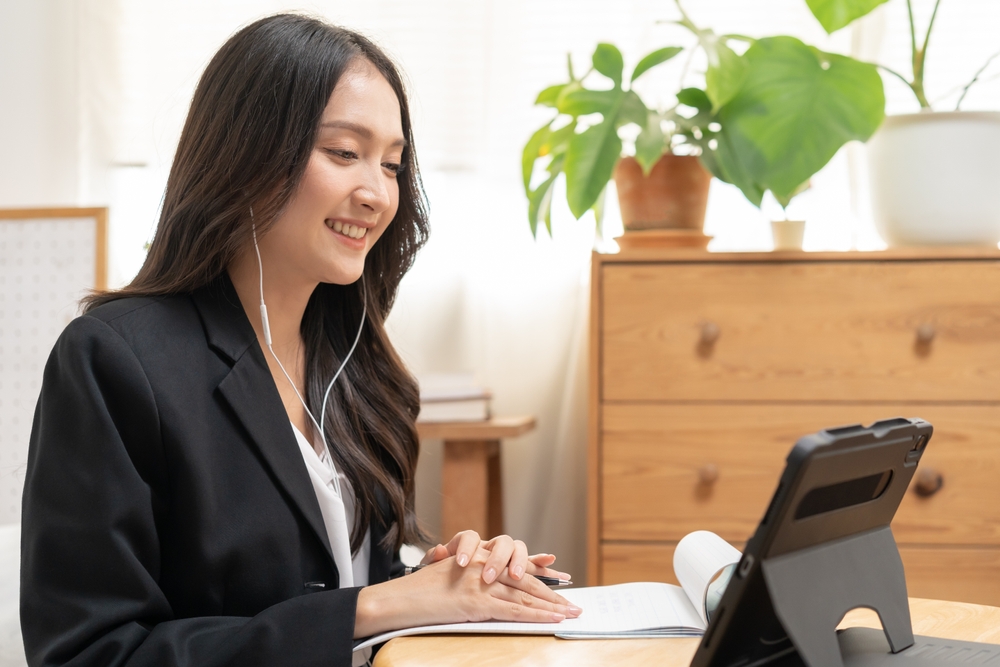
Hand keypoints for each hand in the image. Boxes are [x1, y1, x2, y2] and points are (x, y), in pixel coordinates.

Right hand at [355, 548, 581, 638]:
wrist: (396, 599)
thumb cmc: (415, 592)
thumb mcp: (445, 575)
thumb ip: (467, 575)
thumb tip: (485, 583)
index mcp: (475, 557)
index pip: (511, 560)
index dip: (537, 567)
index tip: (557, 572)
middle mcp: (480, 564)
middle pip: (523, 576)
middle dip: (550, 591)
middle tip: (572, 602)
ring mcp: (479, 582)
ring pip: (522, 593)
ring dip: (550, 605)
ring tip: (570, 612)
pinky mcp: (476, 602)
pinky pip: (511, 610)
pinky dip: (534, 615)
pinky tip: (550, 620)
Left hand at [421, 530, 570, 582]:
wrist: (450, 583)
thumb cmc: (444, 576)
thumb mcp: (432, 570)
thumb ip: (434, 559)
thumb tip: (440, 549)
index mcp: (470, 545)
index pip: (469, 537)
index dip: (467, 548)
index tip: (463, 564)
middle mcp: (490, 547)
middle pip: (500, 543)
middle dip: (498, 560)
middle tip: (490, 576)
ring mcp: (506, 556)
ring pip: (518, 550)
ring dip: (521, 562)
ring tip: (518, 576)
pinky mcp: (519, 568)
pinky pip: (533, 563)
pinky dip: (543, 563)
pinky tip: (553, 561)